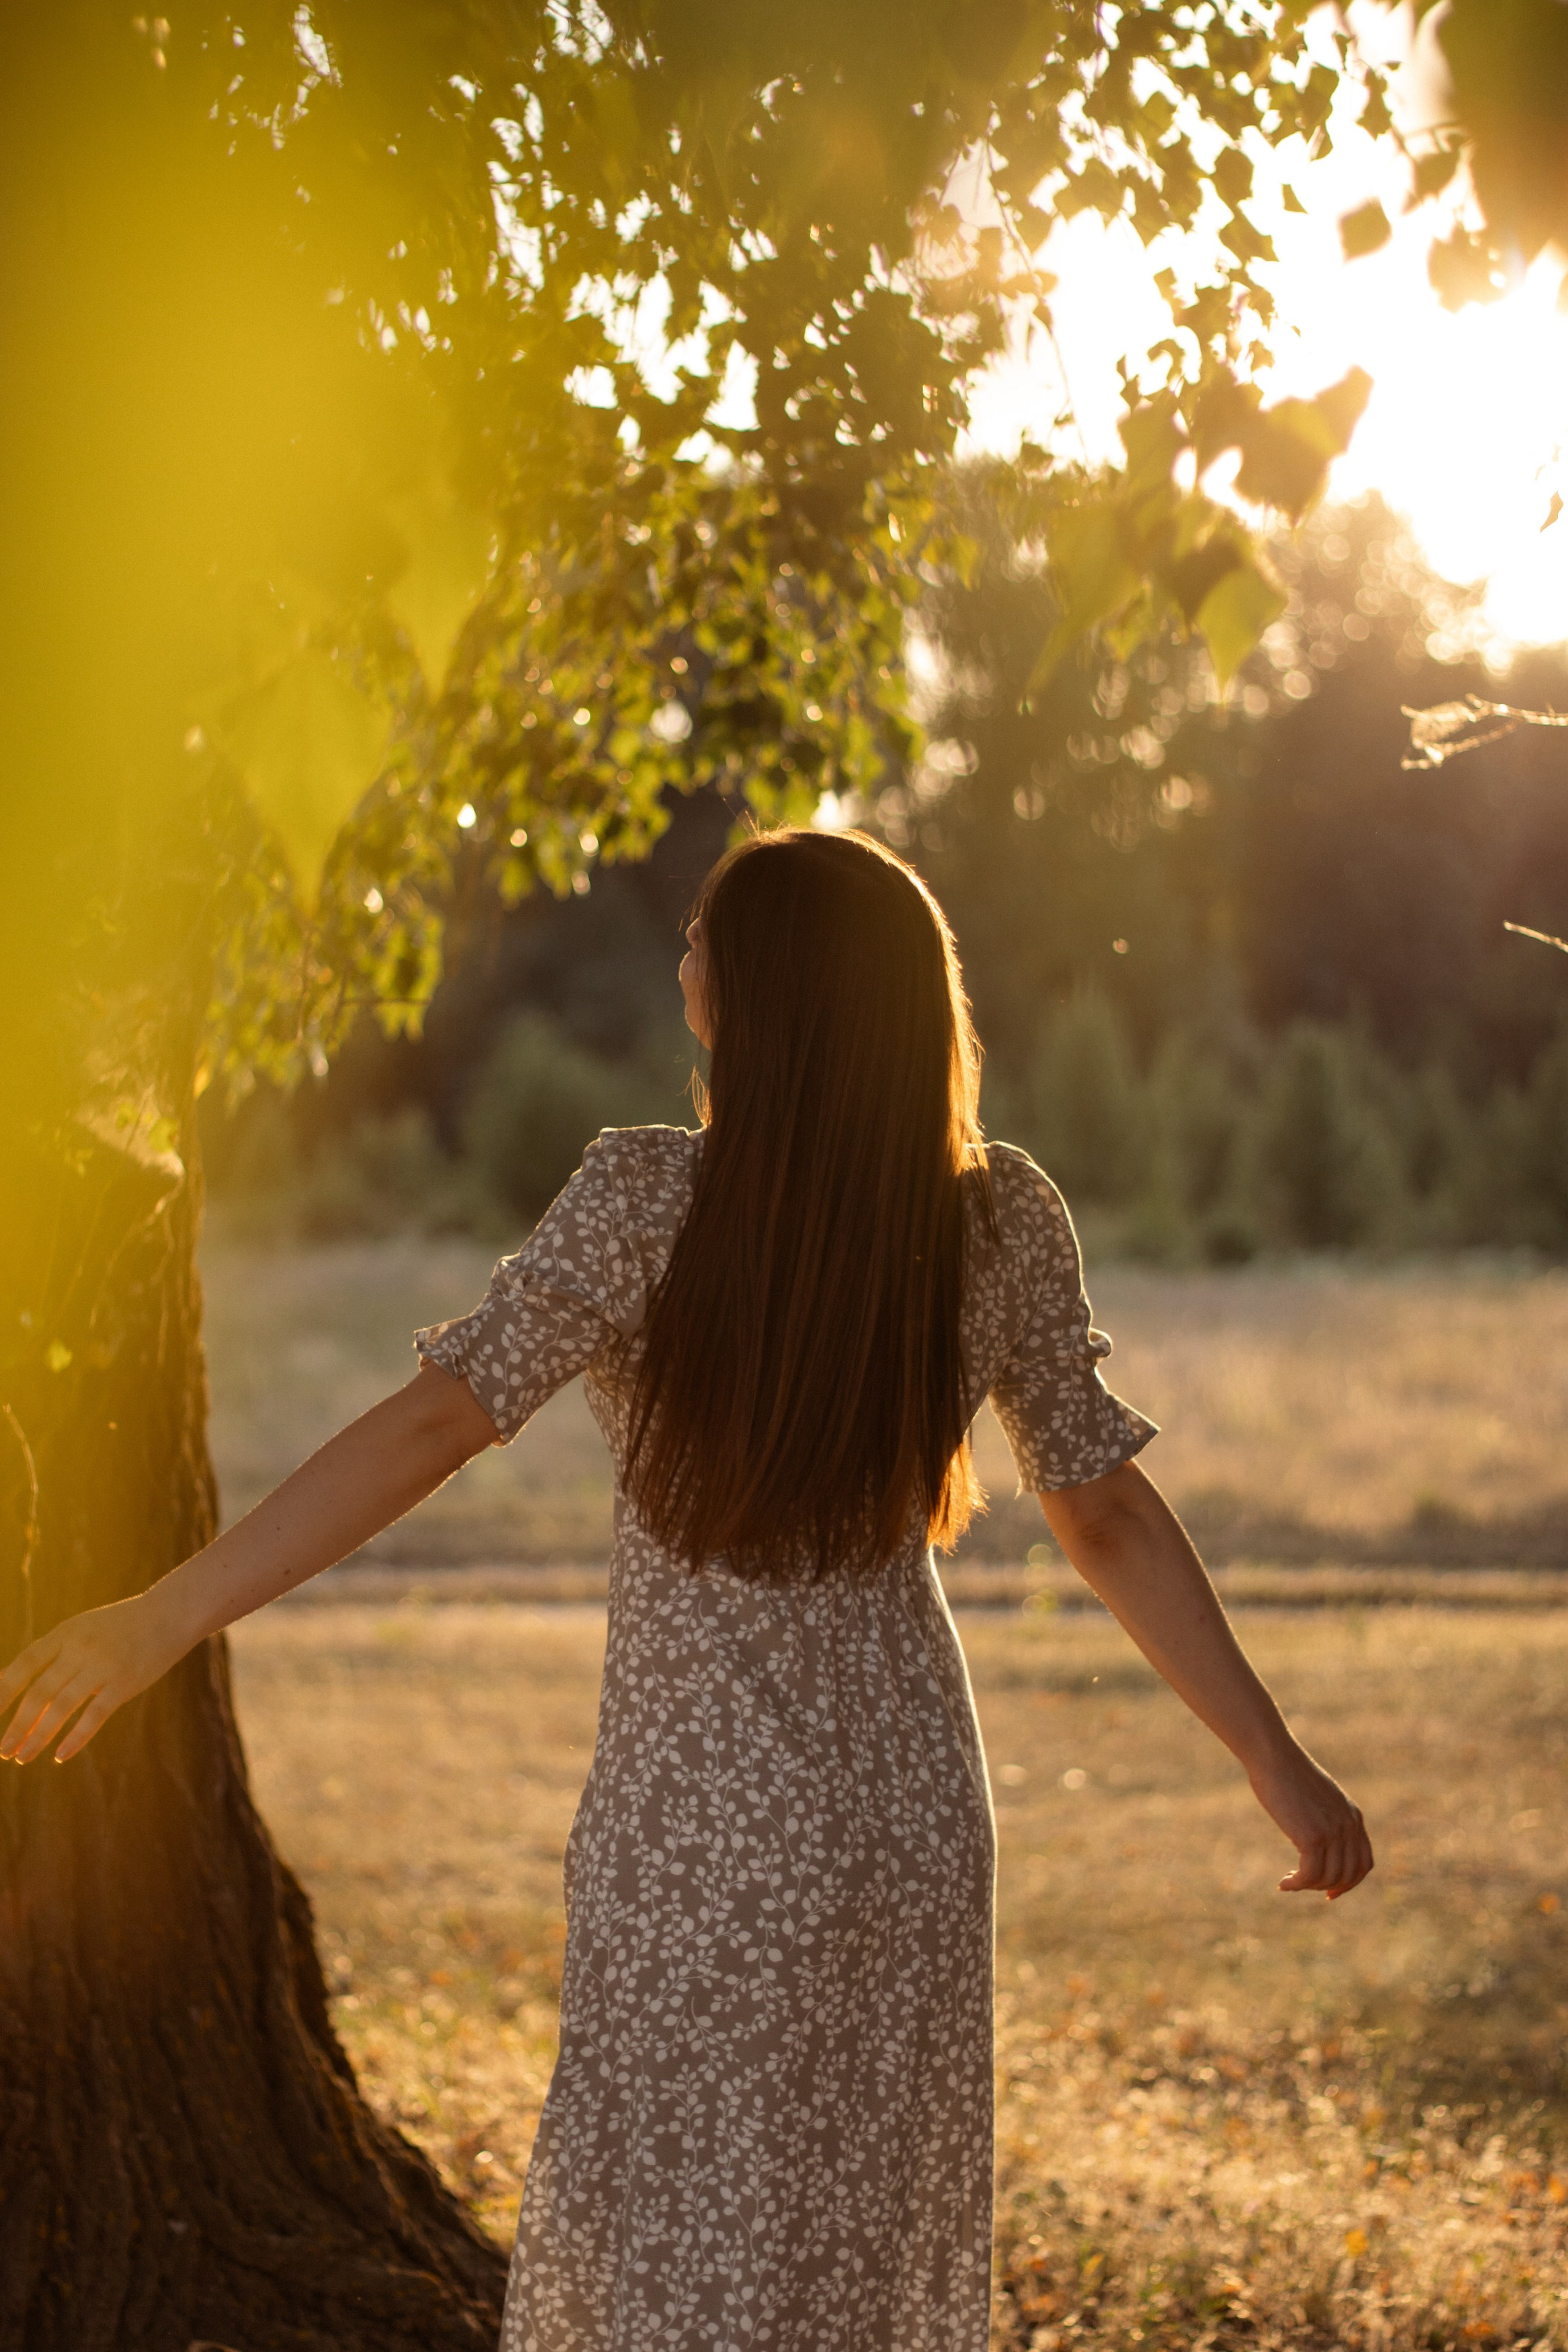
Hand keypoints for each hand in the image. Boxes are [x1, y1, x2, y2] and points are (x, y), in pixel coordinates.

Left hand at [0, 1589, 187, 1764]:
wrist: (170, 1613)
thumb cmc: (122, 1626)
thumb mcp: (83, 1629)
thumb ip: (55, 1653)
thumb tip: (16, 1684)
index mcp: (65, 1634)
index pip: (24, 1665)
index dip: (3, 1692)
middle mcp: (79, 1649)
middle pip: (39, 1693)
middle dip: (17, 1725)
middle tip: (4, 1750)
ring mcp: (103, 1666)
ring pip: (61, 1708)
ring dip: (38, 1736)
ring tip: (22, 1758)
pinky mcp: (125, 1683)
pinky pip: (94, 1716)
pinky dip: (75, 1738)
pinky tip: (60, 1756)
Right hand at [1249, 1742, 1373, 1899]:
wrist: (1274, 1757)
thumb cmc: (1287, 1773)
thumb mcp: (1318, 1798)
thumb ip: (1326, 1817)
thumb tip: (1318, 1841)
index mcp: (1353, 1816)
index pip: (1364, 1863)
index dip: (1350, 1883)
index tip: (1330, 1893)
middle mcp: (1348, 1825)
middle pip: (1348, 1875)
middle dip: (1327, 1887)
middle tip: (1303, 1886)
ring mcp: (1333, 1831)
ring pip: (1329, 1878)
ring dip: (1308, 1886)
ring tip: (1290, 1882)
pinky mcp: (1313, 1836)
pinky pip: (1309, 1875)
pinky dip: (1297, 1884)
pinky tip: (1283, 1884)